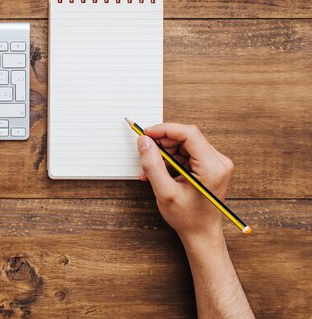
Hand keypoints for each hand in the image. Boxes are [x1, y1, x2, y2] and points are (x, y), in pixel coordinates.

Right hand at [136, 123, 233, 241]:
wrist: (202, 233)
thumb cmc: (188, 218)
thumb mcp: (165, 192)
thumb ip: (152, 165)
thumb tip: (144, 142)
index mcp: (212, 167)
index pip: (188, 134)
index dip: (164, 129)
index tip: (147, 133)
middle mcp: (218, 162)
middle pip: (186, 137)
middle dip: (163, 143)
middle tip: (146, 152)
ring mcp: (216, 164)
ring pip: (185, 144)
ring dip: (165, 153)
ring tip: (151, 169)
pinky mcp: (210, 167)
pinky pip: (188, 153)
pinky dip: (171, 159)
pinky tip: (160, 171)